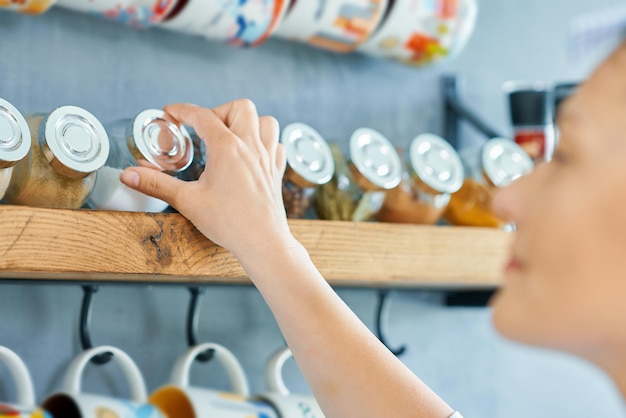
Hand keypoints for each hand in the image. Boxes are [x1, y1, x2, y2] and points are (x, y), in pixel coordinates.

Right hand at [119, 100, 292, 258]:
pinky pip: (277, 144)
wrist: (262, 242)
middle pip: (240, 108)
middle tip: (204, 129)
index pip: (202, 115)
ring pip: (266, 121)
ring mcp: (267, 158)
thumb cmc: (229, 223)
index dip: (183, 110)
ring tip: (231, 135)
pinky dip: (265, 141)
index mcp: (227, 148)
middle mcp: (251, 147)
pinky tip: (252, 153)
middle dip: (219, 111)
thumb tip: (130, 175)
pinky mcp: (276, 172)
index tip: (170, 113)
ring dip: (248, 122)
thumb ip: (156, 184)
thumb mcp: (187, 201)